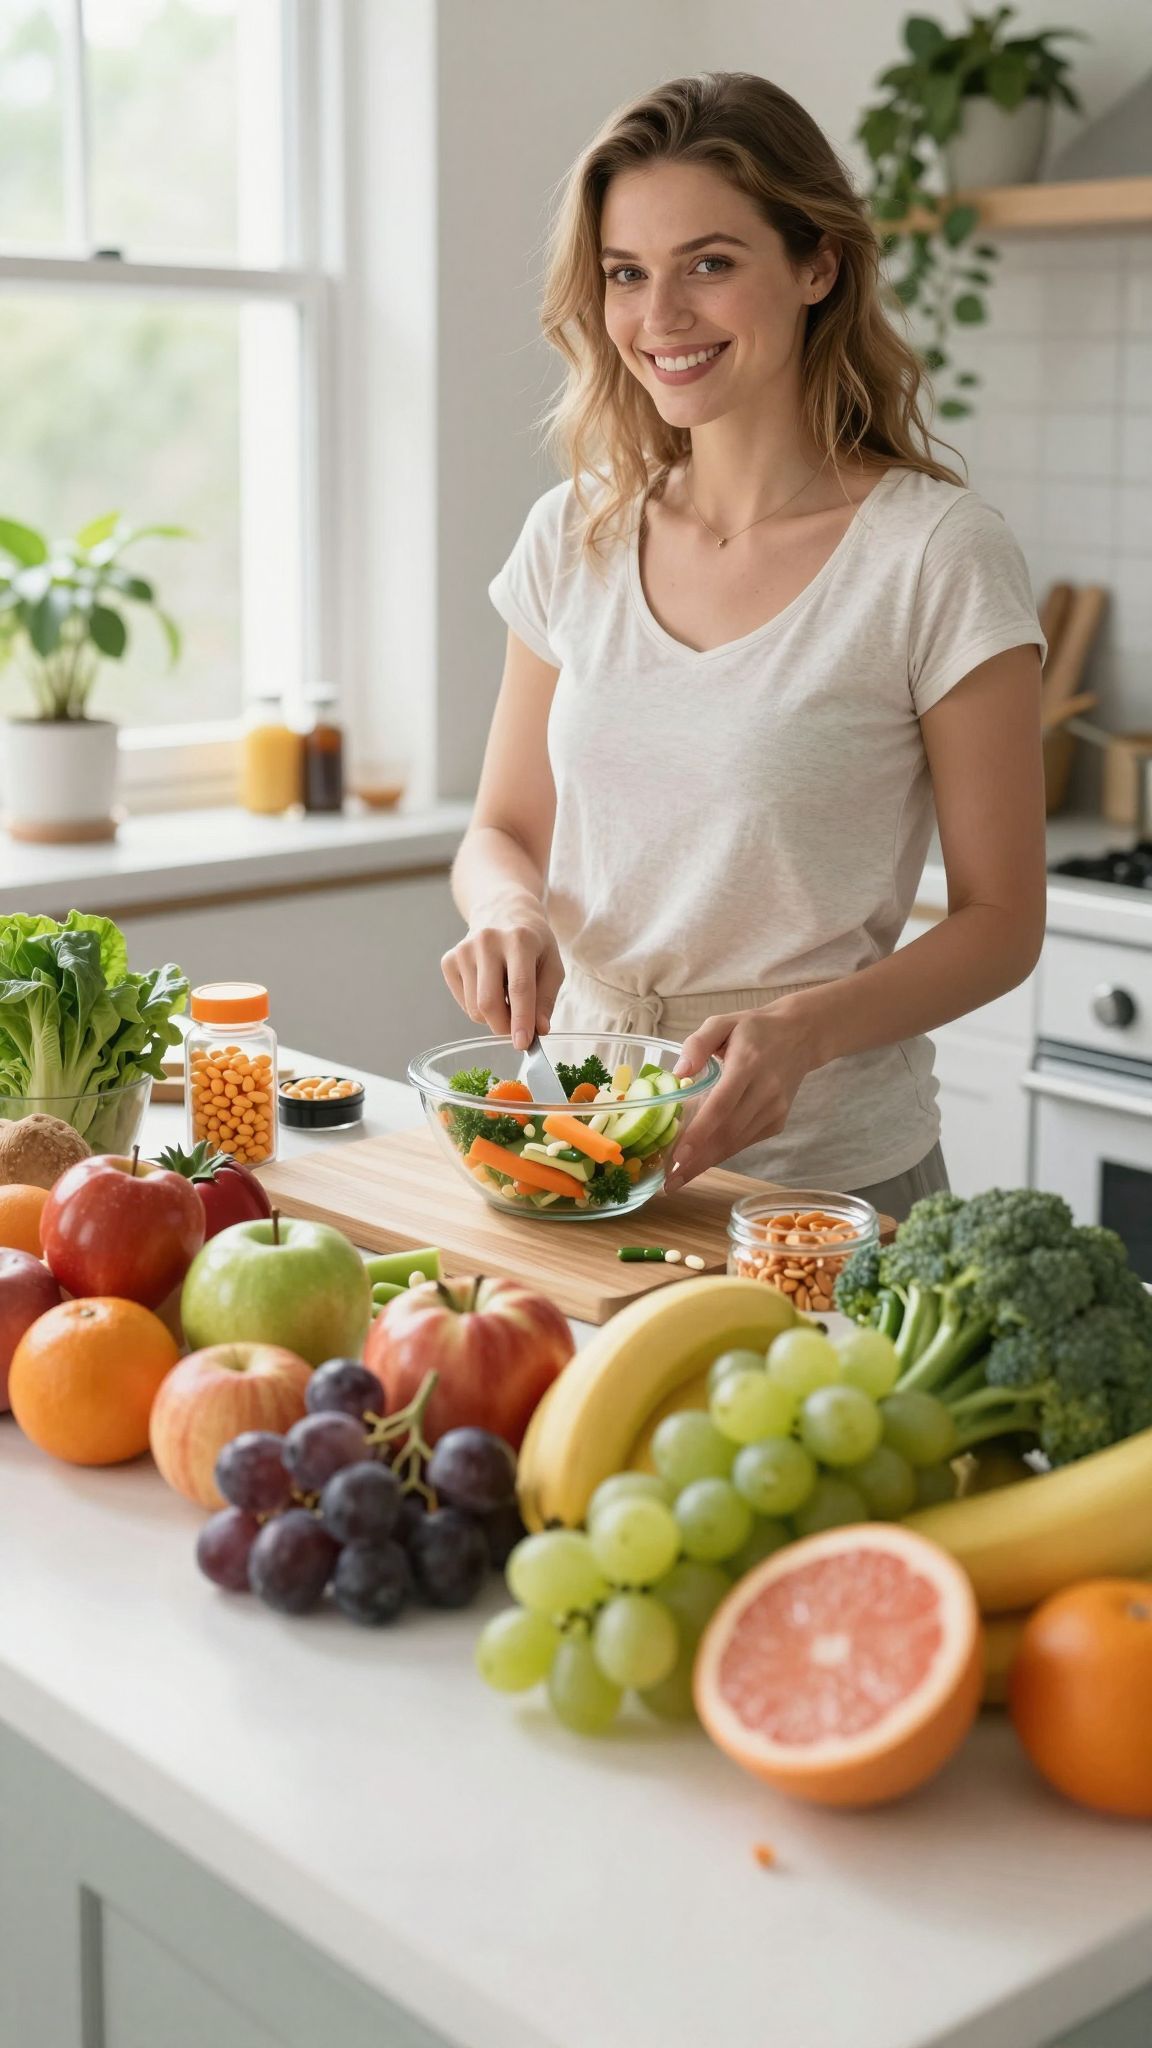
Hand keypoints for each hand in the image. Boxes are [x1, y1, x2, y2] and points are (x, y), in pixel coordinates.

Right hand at [441, 907, 564, 1049]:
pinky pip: (463, 1002)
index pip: (519, 988)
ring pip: (474, 1008)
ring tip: (506, 996)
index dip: (521, 1020)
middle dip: (504, 1026)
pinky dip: (478, 1007)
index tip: (523, 1044)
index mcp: (519, 939)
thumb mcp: (552, 964)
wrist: (502, 911)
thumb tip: (539, 1030)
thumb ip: (547, 998)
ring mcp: (463, 950)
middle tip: (517, 1031)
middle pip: (489, 1002)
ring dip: (493, 1017)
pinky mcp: (448, 960)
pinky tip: (489, 987)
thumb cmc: (532, 942)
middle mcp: (487, 941)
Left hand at [663, 1005, 812, 1190]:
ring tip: (677, 1179)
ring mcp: (774, 1110)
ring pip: (736, 1143)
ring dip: (706, 1163)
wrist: (801, 1035)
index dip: (699, 1133)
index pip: (722, 1104)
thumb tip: (678, 1072)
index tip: (678, 1156)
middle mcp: (765, 1091)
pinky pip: (744, 1142)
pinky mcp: (777, 1121)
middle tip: (668, 1182)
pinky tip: (699, 1161)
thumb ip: (697, 1044)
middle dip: (696, 1160)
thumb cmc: (754, 1029)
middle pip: (727, 1133)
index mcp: (748, 1064)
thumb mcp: (722, 1022)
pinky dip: (721, 1153)